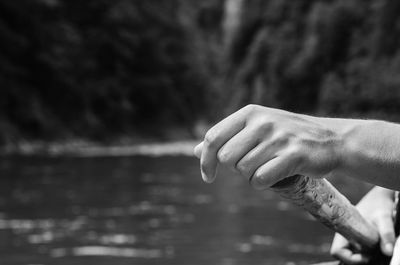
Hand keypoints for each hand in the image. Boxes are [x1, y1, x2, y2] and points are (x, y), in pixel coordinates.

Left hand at [194, 104, 343, 188]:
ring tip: (269, 165)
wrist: (331, 140)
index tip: (208, 176)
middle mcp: (262, 122)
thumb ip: (227, 138)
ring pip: (243, 170)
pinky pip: (260, 179)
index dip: (205, 160)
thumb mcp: (256, 128)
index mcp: (249, 113)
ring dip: (252, 175)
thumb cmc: (287, 136)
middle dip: (235, 168)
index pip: (213, 137)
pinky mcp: (293, 155)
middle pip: (226, 157)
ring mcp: (278, 137)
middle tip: (253, 164)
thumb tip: (195, 150)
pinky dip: (263, 183)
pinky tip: (275, 174)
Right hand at [330, 187, 395, 263]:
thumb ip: (386, 234)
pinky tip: (378, 242)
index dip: (350, 258)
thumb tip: (388, 252)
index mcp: (344, 229)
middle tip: (375, 250)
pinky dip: (369, 249)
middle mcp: (345, 234)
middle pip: (346, 254)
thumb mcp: (384, 218)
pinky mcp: (359, 236)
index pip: (337, 251)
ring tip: (377, 244)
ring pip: (354, 252)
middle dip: (361, 256)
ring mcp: (351, 235)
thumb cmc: (379, 203)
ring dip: (366, 252)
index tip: (366, 255)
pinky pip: (360, 248)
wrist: (381, 195)